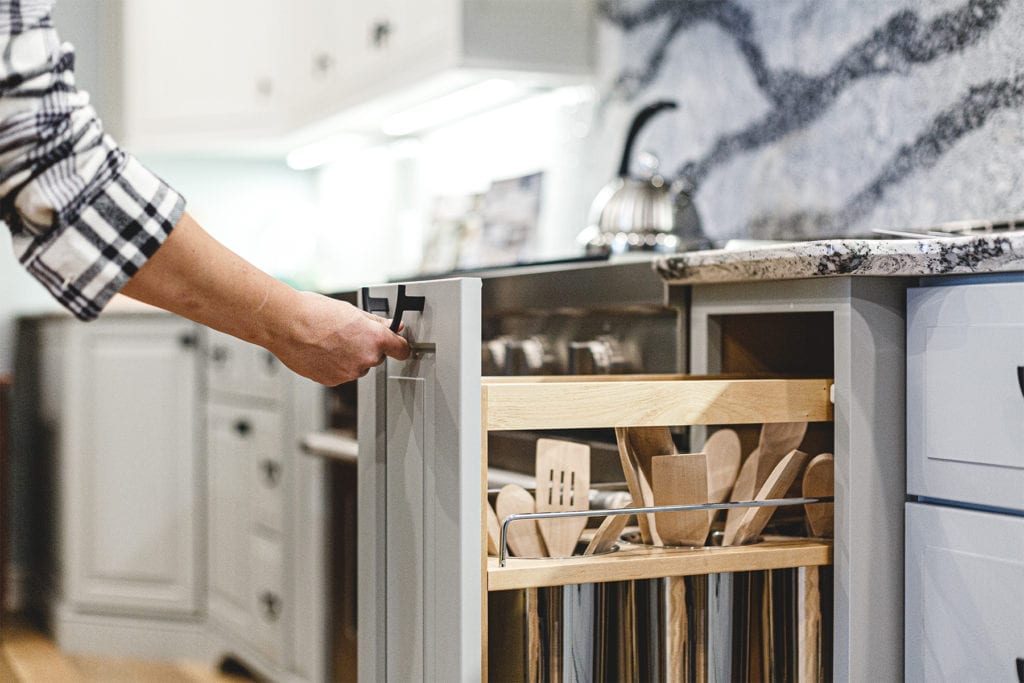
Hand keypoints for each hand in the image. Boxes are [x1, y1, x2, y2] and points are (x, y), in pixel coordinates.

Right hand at [268, 292, 409, 385]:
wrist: (286, 324)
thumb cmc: (314, 313)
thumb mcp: (352, 311)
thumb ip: (377, 322)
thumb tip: (393, 326)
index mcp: (375, 339)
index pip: (402, 350)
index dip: (399, 346)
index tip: (396, 345)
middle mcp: (365, 359)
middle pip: (376, 357)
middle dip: (367, 348)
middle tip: (348, 334)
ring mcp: (349, 373)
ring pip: (357, 366)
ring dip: (350, 357)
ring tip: (330, 341)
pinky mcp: (332, 381)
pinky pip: (341, 374)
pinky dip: (335, 365)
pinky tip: (322, 351)